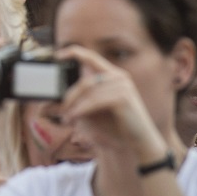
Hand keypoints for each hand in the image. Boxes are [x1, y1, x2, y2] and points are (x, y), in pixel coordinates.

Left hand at [56, 45, 167, 162]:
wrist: (138, 143)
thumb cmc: (116, 126)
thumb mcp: (96, 110)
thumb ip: (84, 99)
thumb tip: (64, 97)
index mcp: (113, 75)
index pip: (91, 57)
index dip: (74, 52)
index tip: (58, 54)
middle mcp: (119, 76)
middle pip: (85, 82)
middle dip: (70, 97)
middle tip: (62, 112)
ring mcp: (123, 85)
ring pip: (88, 92)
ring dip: (74, 107)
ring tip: (67, 119)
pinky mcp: (123, 97)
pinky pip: (95, 101)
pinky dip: (82, 109)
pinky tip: (75, 117)